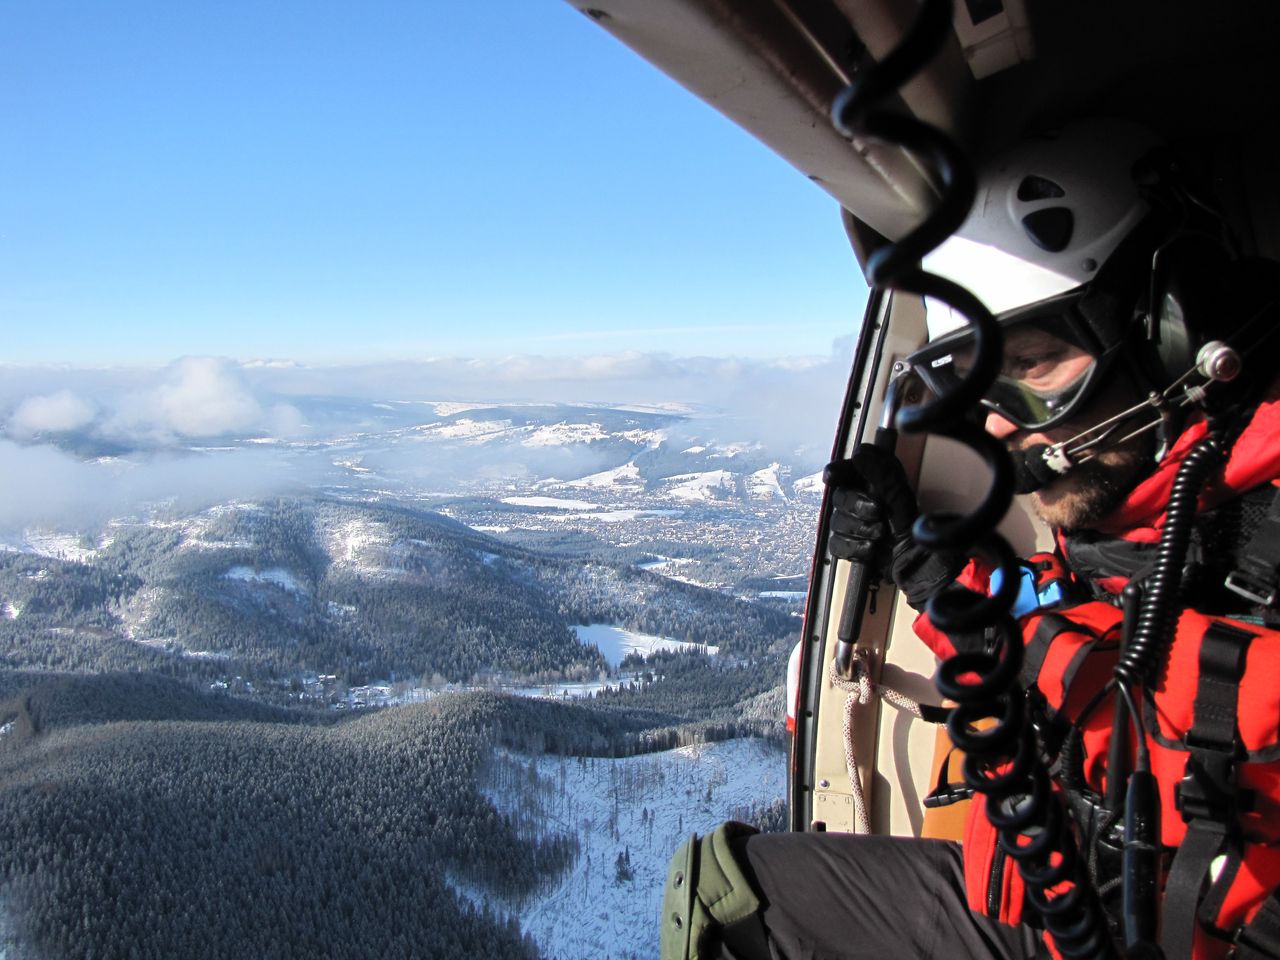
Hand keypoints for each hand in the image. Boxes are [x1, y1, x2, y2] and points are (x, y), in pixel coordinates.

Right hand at [825, 445, 962, 608]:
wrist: (915, 563)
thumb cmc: (912, 527)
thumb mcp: (900, 495)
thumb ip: (880, 473)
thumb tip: (859, 453)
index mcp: (870, 483)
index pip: (843, 471)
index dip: (836, 472)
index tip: (833, 477)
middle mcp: (858, 500)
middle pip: (838, 497)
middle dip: (856, 506)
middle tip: (877, 512)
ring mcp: (850, 523)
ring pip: (836, 522)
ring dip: (859, 530)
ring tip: (879, 535)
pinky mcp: (847, 545)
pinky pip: (836, 543)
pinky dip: (854, 548)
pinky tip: (870, 549)